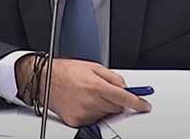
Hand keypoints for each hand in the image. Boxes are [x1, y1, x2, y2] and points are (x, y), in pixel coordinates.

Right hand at [16, 56, 150, 126]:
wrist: (45, 81)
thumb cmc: (66, 71)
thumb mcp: (93, 67)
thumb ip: (112, 77)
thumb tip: (124, 86)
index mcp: (97, 86)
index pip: (125, 98)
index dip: (138, 103)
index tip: (144, 106)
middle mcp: (92, 102)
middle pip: (116, 108)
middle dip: (115, 101)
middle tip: (104, 91)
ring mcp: (84, 114)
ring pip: (105, 114)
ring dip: (103, 107)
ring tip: (89, 95)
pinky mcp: (76, 121)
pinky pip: (93, 120)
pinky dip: (92, 113)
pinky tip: (82, 102)